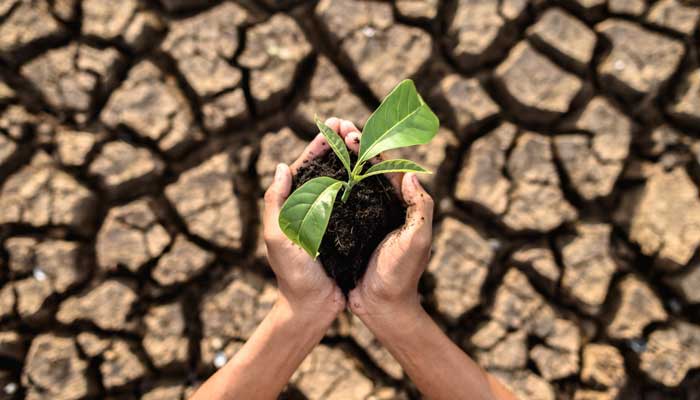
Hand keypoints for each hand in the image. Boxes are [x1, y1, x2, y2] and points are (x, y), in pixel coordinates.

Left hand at [262, 122, 347, 320]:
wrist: (313, 307)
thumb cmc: (293, 274)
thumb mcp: (278, 237)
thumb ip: (276, 203)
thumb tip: (283, 166)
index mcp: (293, 205)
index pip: (305, 167)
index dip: (319, 144)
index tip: (333, 124)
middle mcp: (312, 207)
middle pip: (326, 168)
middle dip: (338, 144)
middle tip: (352, 124)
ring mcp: (331, 217)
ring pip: (343, 180)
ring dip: (353, 159)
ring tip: (366, 139)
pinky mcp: (348, 229)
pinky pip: (357, 200)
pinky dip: (365, 183)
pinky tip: (377, 171)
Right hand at [335, 120, 433, 320]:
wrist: (382, 307)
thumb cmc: (401, 275)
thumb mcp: (417, 240)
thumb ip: (421, 208)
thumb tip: (412, 174)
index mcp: (401, 205)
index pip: (386, 167)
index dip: (370, 147)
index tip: (352, 131)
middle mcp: (383, 207)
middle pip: (367, 168)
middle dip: (352, 145)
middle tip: (335, 125)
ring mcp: (365, 218)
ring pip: (351, 181)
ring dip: (339, 160)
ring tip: (325, 140)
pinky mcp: (349, 231)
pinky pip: (338, 202)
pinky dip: (329, 185)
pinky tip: (314, 174)